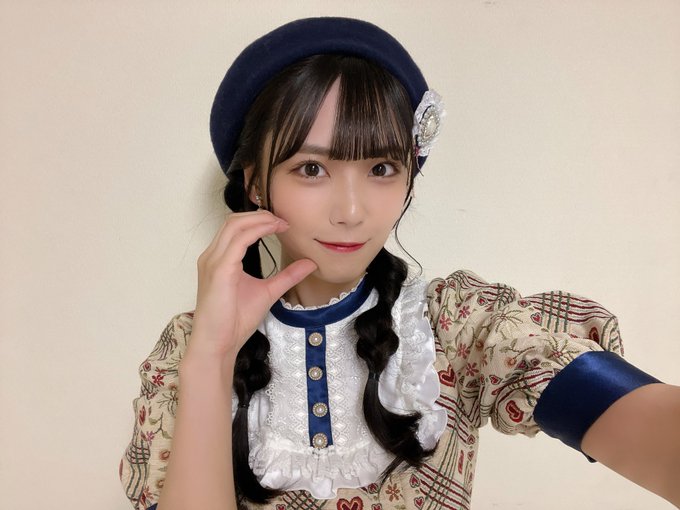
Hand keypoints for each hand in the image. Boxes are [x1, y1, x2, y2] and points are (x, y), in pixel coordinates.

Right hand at [188, 210, 316, 359]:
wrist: (218, 344)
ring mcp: (213, 261)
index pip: (236, 227)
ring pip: (234, 224)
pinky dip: (257, 230)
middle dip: (260, 214)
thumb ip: (287, 277)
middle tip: (284, 220)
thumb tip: (309, 264)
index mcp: (219, 259)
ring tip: (281, 223)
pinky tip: (273, 231)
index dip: (259, 220)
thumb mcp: (268, 292)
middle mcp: (212, 256)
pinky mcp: (219, 269)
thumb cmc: (234, 322)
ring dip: (259, 219)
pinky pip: (238, 240)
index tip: (283, 224)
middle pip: (233, 220)